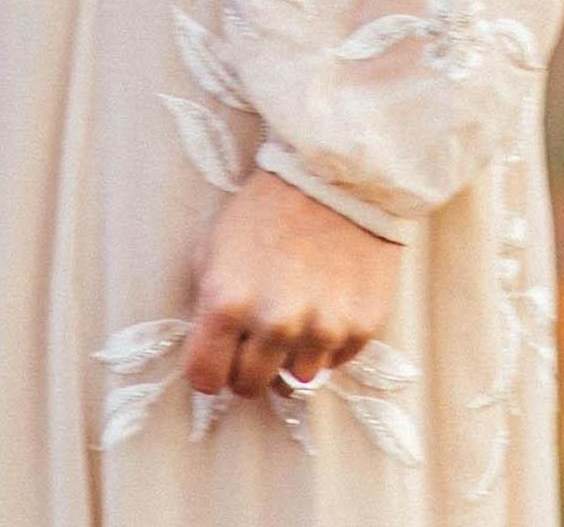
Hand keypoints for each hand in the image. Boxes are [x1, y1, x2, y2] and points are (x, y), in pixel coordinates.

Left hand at [181, 166, 401, 401]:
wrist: (333, 178)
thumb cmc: (266, 208)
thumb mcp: (214, 247)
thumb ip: (208, 303)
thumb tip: (211, 348)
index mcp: (228, 303)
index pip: (205, 378)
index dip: (207, 371)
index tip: (216, 360)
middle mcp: (274, 325)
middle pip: (249, 386)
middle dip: (246, 367)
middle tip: (253, 338)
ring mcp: (320, 332)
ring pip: (294, 381)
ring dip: (289, 357)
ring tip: (293, 316)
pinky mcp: (358, 330)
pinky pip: (333, 363)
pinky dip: (324, 345)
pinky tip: (323, 307)